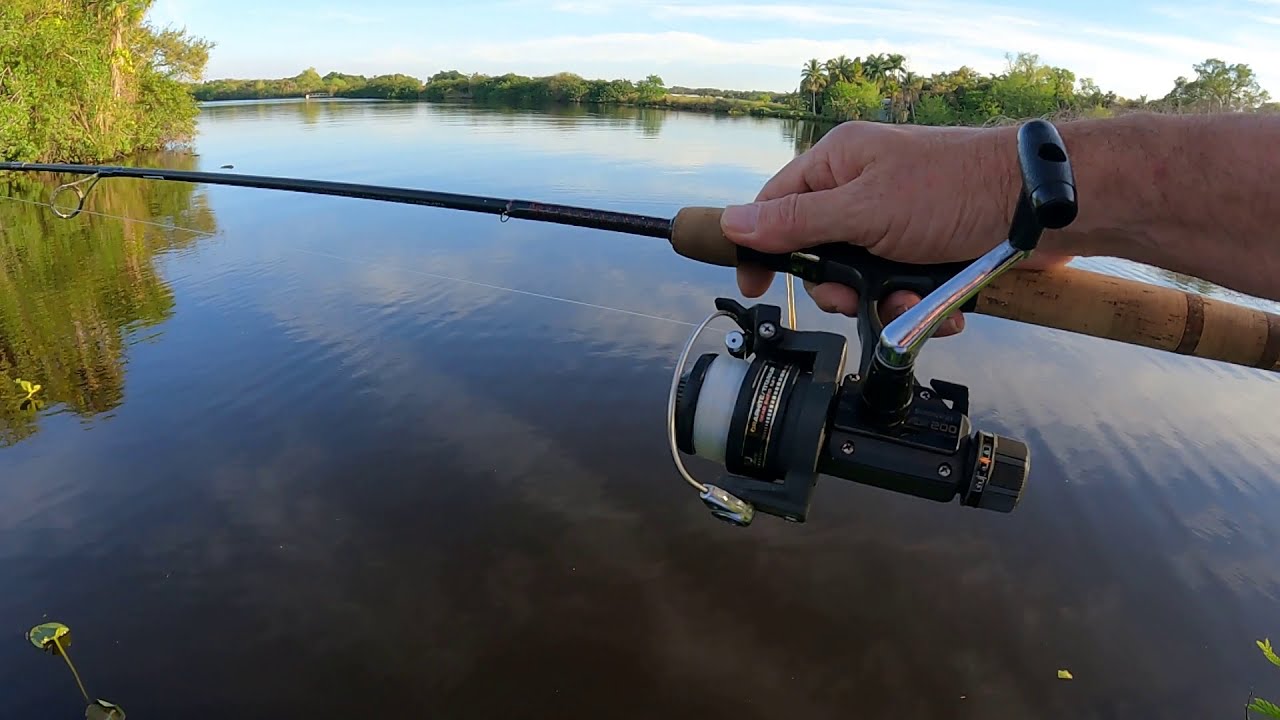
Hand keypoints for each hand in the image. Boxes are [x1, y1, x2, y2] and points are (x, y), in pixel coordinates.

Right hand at [719, 121, 1073, 335]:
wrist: (1041, 207)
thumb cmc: (955, 191)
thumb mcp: (864, 209)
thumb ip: (797, 221)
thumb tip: (734, 222)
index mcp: (840, 164)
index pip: (776, 205)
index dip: (761, 247)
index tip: (756, 285)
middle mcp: (864, 189)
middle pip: (819, 254)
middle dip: (840, 288)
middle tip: (859, 297)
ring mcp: (897, 221)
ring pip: (862, 280)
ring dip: (884, 303)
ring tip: (913, 303)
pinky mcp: (927, 250)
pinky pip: (901, 289)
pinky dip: (917, 305)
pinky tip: (938, 307)